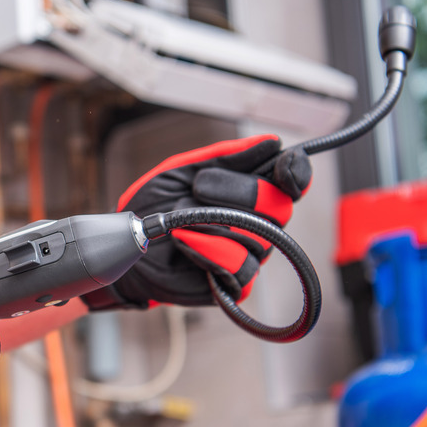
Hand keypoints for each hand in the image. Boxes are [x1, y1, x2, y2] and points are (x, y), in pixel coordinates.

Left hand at [82, 135, 310, 308]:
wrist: (129, 245)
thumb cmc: (156, 206)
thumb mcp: (183, 170)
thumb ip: (224, 156)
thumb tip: (270, 142)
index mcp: (251, 191)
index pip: (292, 180)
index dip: (296, 172)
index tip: (285, 165)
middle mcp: (258, 223)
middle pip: (279, 206)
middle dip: (237, 192)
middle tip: (198, 188)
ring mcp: (249, 254)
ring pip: (257, 238)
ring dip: (210, 223)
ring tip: (180, 221)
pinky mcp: (235, 283)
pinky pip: (240, 267)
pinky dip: (207, 251)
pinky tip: (184, 244)